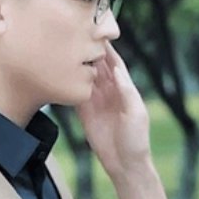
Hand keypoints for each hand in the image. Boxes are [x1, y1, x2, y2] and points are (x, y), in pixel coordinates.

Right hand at [77, 42, 151, 179]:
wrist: (125, 164)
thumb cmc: (136, 139)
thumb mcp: (135, 113)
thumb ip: (126, 91)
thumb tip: (117, 69)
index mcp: (125, 89)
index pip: (115, 63)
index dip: (108, 49)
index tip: (99, 34)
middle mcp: (110, 92)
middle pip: (99, 66)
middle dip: (90, 52)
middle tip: (78, 37)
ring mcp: (96, 101)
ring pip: (86, 77)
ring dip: (79, 65)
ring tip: (67, 51)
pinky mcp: (85, 112)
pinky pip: (76, 94)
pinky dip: (71, 83)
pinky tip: (62, 72)